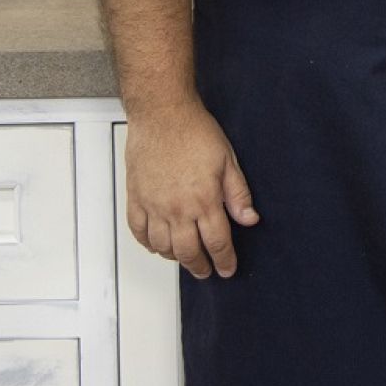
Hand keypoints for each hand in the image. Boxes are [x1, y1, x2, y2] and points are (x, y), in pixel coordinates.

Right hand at [125, 98, 258, 279]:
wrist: (162, 114)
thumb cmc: (195, 132)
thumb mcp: (228, 160)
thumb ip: (238, 194)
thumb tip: (250, 219)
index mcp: (204, 200)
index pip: (217, 242)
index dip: (224, 260)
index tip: (227, 269)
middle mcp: (177, 208)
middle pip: (188, 252)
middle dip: (200, 266)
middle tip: (206, 271)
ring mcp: (153, 205)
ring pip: (162, 247)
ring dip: (175, 258)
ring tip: (185, 258)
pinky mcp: (135, 198)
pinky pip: (138, 232)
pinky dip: (149, 244)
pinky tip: (158, 245)